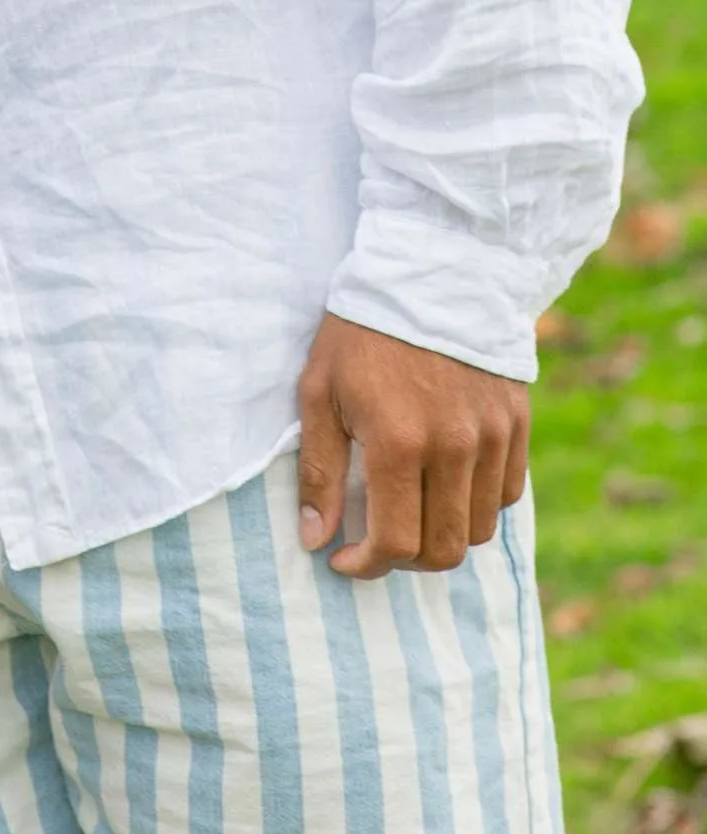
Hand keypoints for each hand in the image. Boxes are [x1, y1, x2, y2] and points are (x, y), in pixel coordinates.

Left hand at [297, 313, 529, 578]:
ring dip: (443, 536)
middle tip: (376, 541)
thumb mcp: (320, 391)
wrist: (429, 268)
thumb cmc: (361, 330)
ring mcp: (493, 437)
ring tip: (410, 514)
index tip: (343, 558)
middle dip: (405, 560)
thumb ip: (320, 470)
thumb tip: (316, 539)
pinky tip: (443, 485)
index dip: (365, 565)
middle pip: (444, 549)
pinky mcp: (516, 424)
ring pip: (479, 529)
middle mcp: (454, 448)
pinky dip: (476, 505)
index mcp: (400, 442)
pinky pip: (504, 494)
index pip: (394, 542)